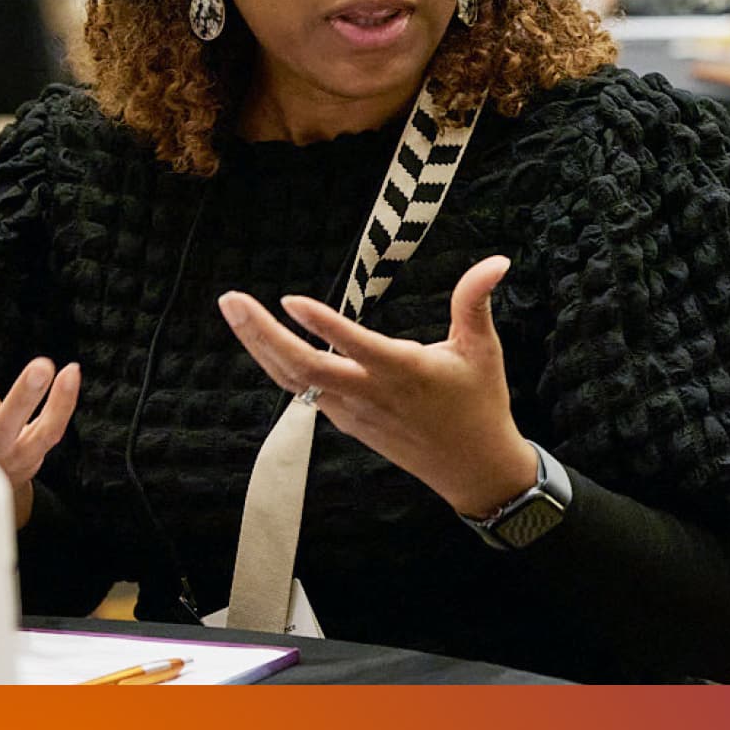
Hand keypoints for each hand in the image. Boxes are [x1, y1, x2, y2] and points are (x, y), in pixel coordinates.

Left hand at [218, 257, 535, 518]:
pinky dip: (278, 365)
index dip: (323, 324)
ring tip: (234, 310)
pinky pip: (302, 391)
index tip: (289, 299)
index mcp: (404, 372)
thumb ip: (475, 301)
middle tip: (230, 299)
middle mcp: (370, 393)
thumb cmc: (479, 403)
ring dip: (259, 346)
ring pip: (293, 380)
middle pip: (303, 368)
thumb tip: (498, 259)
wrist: (472, 469)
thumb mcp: (483, 349)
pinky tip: (262, 341)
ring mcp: (352, 411)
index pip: (355, 347)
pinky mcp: (346, 421)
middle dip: (261, 333)